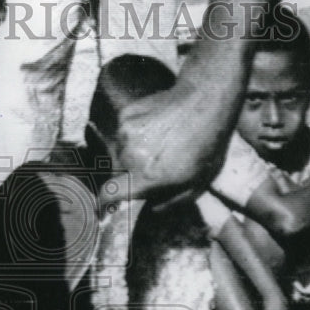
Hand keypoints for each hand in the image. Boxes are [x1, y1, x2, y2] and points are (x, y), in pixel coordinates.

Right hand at [105, 88, 223, 204]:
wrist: (204, 100)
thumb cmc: (207, 144)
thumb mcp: (197, 184)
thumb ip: (171, 202)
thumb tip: (152, 209)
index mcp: (146, 176)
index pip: (109, 194)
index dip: (103, 204)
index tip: (104, 208)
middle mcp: (129, 156)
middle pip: (116, 174)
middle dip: (127, 176)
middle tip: (149, 169)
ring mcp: (124, 133)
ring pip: (118, 152)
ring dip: (131, 155)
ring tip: (156, 146)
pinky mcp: (125, 115)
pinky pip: (122, 133)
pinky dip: (133, 136)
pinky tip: (154, 129)